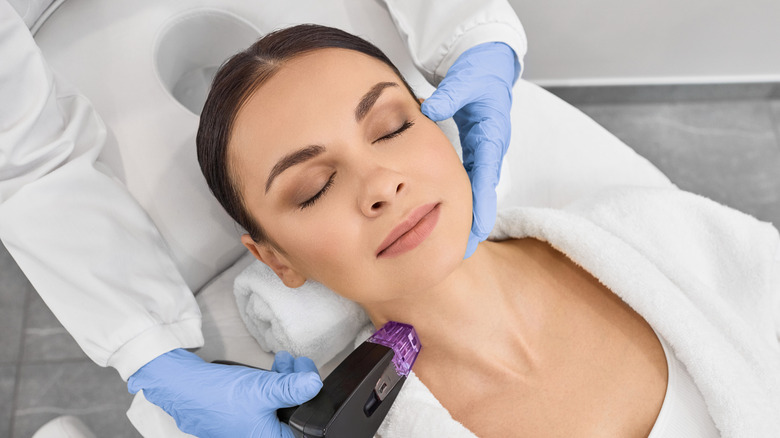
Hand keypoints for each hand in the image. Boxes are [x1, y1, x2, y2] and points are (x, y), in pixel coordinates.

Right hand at [128, 349, 321, 437]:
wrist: (182, 388)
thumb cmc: (218, 396)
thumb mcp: (264, 389)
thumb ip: (292, 389)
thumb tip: (314, 385)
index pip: (302, 428)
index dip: (311, 402)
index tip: (312, 379)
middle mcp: (258, 437)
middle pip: (291, 414)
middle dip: (298, 386)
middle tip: (300, 366)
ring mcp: (248, 428)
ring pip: (277, 405)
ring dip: (285, 381)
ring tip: (287, 361)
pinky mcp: (240, 416)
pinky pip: (263, 402)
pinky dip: (270, 385)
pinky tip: (274, 367)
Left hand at [421, 42, 517, 257]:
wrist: (491, 63)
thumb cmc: (480, 71)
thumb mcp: (467, 78)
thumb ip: (449, 95)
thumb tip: (429, 109)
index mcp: (491, 134)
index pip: (486, 176)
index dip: (482, 205)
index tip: (478, 231)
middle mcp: (491, 147)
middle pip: (483, 192)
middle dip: (476, 222)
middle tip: (464, 251)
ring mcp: (484, 150)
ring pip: (477, 189)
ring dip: (469, 216)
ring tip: (458, 246)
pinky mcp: (475, 150)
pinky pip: (469, 179)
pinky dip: (462, 199)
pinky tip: (449, 219)